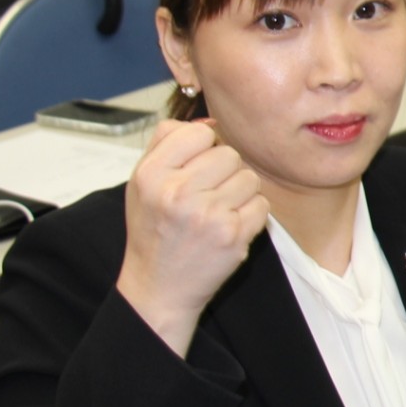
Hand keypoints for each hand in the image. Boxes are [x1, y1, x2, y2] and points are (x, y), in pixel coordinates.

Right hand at [116, 118, 269, 354]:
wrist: (158, 286)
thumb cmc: (154, 230)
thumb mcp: (143, 181)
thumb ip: (168, 143)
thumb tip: (211, 120)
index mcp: (151, 174)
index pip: (199, 132)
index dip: (205, 146)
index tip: (197, 166)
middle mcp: (177, 192)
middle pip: (229, 154)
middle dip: (225, 172)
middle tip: (208, 194)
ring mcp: (207, 214)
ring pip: (249, 178)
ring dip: (240, 193)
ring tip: (218, 211)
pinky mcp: (232, 235)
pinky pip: (262, 205)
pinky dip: (252, 215)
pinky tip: (230, 227)